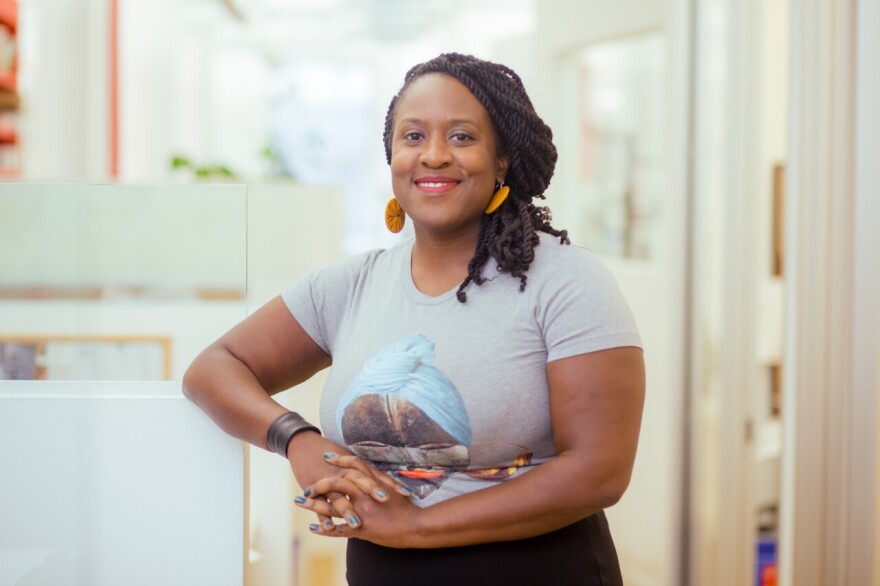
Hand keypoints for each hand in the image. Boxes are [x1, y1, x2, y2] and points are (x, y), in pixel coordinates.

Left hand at [295, 455, 419, 547]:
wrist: (415, 525)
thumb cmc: (407, 508)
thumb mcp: (393, 489)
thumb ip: (379, 481)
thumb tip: (369, 475)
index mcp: (373, 483)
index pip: (352, 466)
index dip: (338, 460)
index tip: (326, 456)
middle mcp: (365, 495)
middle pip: (336, 484)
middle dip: (319, 484)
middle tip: (307, 486)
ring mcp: (362, 511)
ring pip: (333, 506)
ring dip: (314, 505)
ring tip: (300, 502)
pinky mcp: (362, 528)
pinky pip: (339, 529)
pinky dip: (325, 528)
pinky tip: (313, 527)